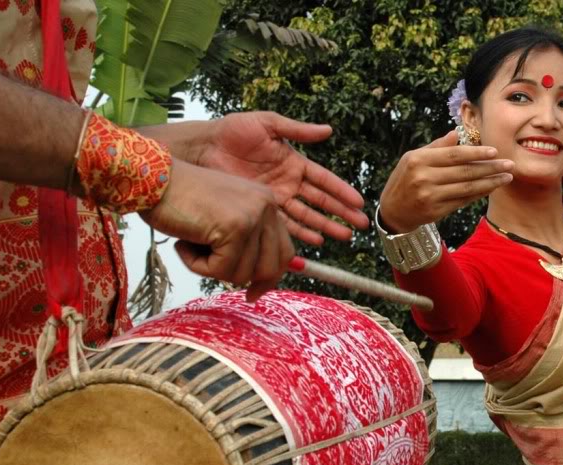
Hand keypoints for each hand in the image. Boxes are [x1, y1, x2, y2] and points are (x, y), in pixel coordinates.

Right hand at [140, 160, 293, 302]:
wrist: (151, 179)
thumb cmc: (179, 200)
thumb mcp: (223, 217)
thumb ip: (246, 240)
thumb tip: (258, 280)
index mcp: (267, 203)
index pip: (285, 252)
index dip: (268, 278)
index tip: (253, 292)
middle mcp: (267, 207)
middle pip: (270, 268)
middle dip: (240, 277)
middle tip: (213, 270)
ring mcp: (253, 217)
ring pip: (243, 274)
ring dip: (211, 268)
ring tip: (191, 243)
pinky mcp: (235, 228)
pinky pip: (221, 270)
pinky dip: (197, 266)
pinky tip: (184, 244)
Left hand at [197, 111, 367, 244]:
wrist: (203, 148)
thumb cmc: (232, 131)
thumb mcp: (268, 124)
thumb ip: (297, 130)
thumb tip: (328, 130)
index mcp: (293, 162)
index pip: (324, 180)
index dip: (341, 191)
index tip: (359, 202)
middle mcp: (288, 183)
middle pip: (321, 201)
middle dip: (341, 213)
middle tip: (360, 226)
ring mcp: (276, 198)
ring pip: (307, 215)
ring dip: (326, 226)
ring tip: (344, 236)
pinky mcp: (260, 209)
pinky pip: (284, 224)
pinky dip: (301, 233)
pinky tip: (316, 242)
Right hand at [378, 130, 513, 232]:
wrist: (392, 210)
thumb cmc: (404, 179)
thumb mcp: (412, 158)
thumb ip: (436, 147)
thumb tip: (456, 133)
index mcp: (419, 160)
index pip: (454, 155)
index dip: (476, 153)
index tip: (495, 152)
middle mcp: (424, 178)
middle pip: (464, 172)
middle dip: (490, 168)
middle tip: (509, 164)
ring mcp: (430, 196)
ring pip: (467, 188)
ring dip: (490, 183)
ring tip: (506, 177)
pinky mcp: (435, 212)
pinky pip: (462, 201)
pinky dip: (478, 194)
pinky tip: (491, 188)